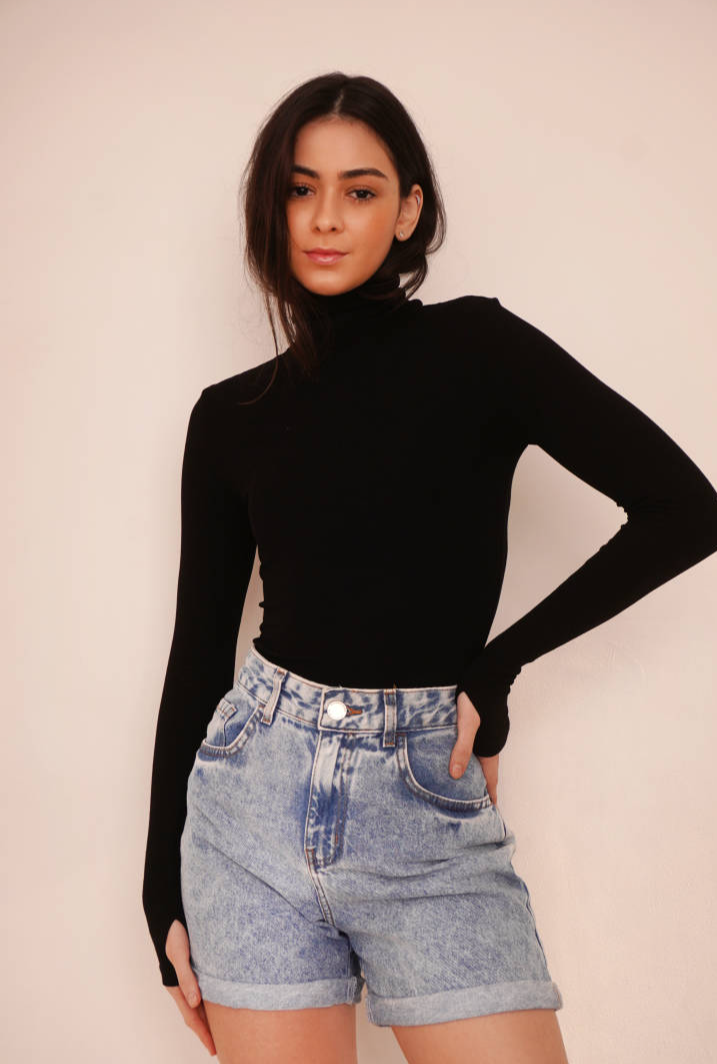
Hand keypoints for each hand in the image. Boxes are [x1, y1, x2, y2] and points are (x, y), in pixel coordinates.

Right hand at [165, 919, 216, 1055]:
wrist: (169, 912)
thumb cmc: (173, 931)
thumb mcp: (179, 953)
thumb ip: (186, 977)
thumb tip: (195, 1002)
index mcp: (176, 985)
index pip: (191, 1017)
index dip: (203, 1033)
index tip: (214, 1049)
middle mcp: (182, 984)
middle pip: (197, 1013)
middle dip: (208, 1030)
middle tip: (223, 1045)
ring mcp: (189, 975)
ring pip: (201, 1001)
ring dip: (211, 1016)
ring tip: (225, 1028)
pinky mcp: (195, 965)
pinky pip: (205, 987)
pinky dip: (212, 998)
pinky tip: (222, 999)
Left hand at [450, 689, 499, 806]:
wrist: (488, 672)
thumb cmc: (477, 698)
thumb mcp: (467, 724)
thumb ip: (461, 748)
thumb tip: (455, 775)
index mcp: (490, 748)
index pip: (490, 779)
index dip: (488, 795)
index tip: (489, 812)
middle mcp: (492, 742)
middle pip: (485, 770)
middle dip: (478, 785)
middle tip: (469, 803)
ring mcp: (490, 732)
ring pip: (480, 756)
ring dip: (472, 769)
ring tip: (461, 781)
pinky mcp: (484, 722)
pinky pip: (476, 744)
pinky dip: (469, 754)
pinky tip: (459, 753)